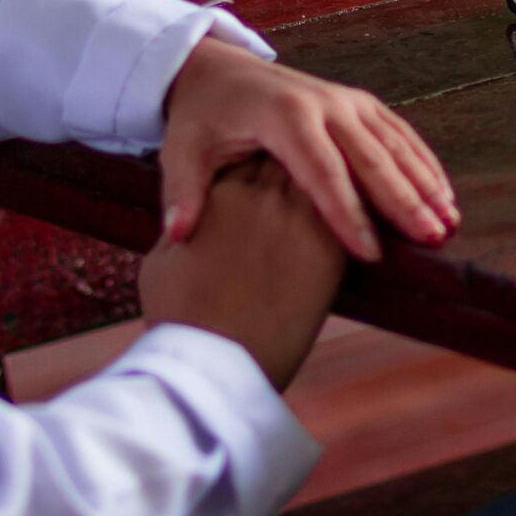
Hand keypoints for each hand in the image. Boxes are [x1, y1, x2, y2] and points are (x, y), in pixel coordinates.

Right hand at [139, 159, 344, 390]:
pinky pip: (350, 216)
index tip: (262, 163)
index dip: (254, 154)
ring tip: (333, 190)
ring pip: (326, 180)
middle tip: (305, 167)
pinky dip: (351, 214)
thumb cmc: (179, 316)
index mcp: (219, 191)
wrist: (217, 363)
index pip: (246, 152)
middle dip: (296, 158)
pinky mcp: (328, 252)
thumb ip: (182, 226)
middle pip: (290, 155)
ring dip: (330, 181)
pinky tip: (353, 220)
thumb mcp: (162, 260)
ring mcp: (299, 221)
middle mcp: (263, 196)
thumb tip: (189, 217)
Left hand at [161, 37, 458, 262]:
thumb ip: (183, 191)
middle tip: (430, 239)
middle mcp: (323, 103)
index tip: (369, 252)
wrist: (219, 70)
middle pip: (370, 158)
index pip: (321, 172)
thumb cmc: (201, 118)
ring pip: (394, 146)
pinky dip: (423, 164)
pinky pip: (398, 134)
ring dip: (423, 184)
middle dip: (402, 201)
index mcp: (284, 116)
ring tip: (448, 223)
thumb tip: (178, 233)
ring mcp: (346, 101)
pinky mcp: (359, 104)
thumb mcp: (182, 151)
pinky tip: (443, 196)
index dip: (346, 213)